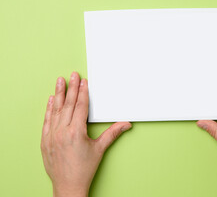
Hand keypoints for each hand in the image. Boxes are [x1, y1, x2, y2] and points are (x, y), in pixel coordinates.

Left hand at [41, 72, 131, 196]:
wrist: (68, 186)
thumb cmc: (84, 169)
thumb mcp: (100, 149)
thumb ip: (113, 133)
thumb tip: (126, 124)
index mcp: (76, 132)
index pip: (80, 106)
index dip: (82, 92)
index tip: (83, 82)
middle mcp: (62, 131)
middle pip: (68, 104)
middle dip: (71, 88)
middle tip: (72, 75)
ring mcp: (51, 136)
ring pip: (55, 110)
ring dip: (58, 94)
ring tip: (60, 81)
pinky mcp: (45, 140)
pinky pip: (47, 120)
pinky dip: (49, 109)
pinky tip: (51, 100)